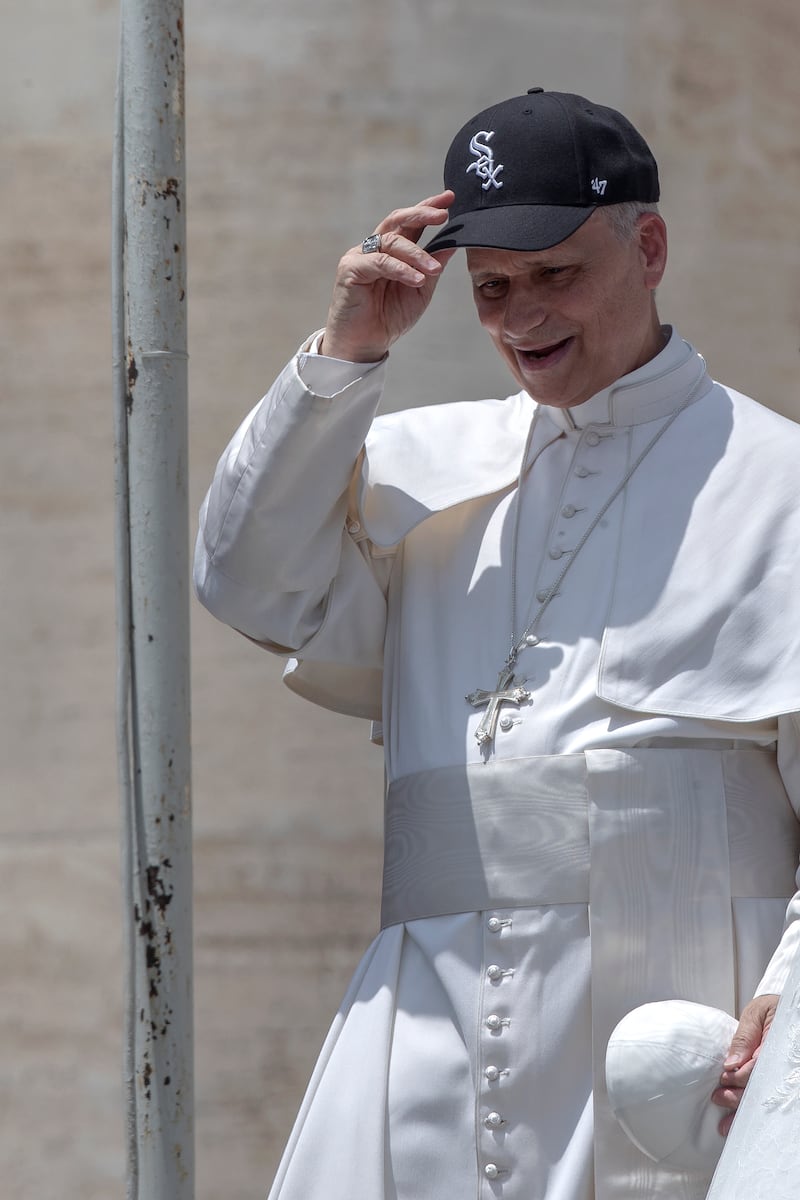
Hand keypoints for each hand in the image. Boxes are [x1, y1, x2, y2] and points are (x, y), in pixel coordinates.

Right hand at [320, 191, 455, 361]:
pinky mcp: (350, 269)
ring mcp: (360, 256)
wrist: (366, 344)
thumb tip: (454, 241)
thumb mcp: (421, 289)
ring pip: (392, 242)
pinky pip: (380, 262)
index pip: (411, 223)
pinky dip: (401, 269)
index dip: (428, 208)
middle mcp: (375, 248)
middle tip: (443, 214)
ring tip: (434, 270)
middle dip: (422, 213)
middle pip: (398, 220)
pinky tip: (416, 279)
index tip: (449, 198)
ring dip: (417, 254)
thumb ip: (434, 264)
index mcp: (392, 251)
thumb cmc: (389, 317)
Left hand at [712, 993, 778, 1135]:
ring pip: (765, 1099)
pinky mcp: (781, 1081)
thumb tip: (731, 1064)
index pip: (759, 1068)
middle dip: (739, 1097)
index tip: (724, 1078)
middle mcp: (784, 1065)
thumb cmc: (773, 1010)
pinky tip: (740, 1123)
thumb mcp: (757, 1014)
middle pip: (762, 1088)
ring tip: (725, 1122)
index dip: (741, 1076)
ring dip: (744, 1110)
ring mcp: (785, 1075)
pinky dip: (754, 1111)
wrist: (792, 1010)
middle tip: (719, 1098)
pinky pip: (768, 1097)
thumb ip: (745, 1036)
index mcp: (779, 1047)